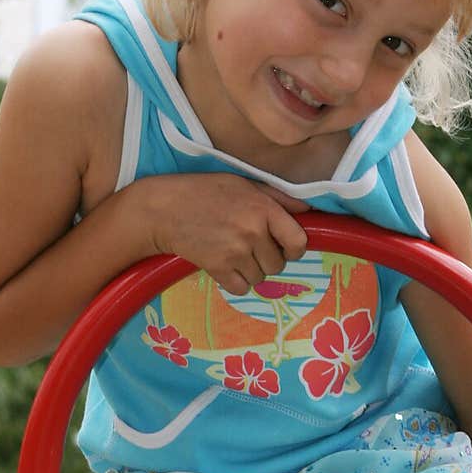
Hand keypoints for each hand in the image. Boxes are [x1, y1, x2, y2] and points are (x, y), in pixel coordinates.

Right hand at [146, 173, 307, 295]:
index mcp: (264, 208)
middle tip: (247, 245)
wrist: (163, 209)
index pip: (298, 242)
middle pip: (278, 265)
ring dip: (250, 271)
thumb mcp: (244, 184)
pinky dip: (235, 281)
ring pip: (260, 278)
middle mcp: (253, 231)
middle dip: (267, 259)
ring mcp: (235, 251)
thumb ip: (278, 198)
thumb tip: (308, 210)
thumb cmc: (205, 192)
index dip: (294, 249)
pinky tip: (224, 265)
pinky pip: (241, 288)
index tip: (285, 247)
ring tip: (232, 252)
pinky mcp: (218, 268)